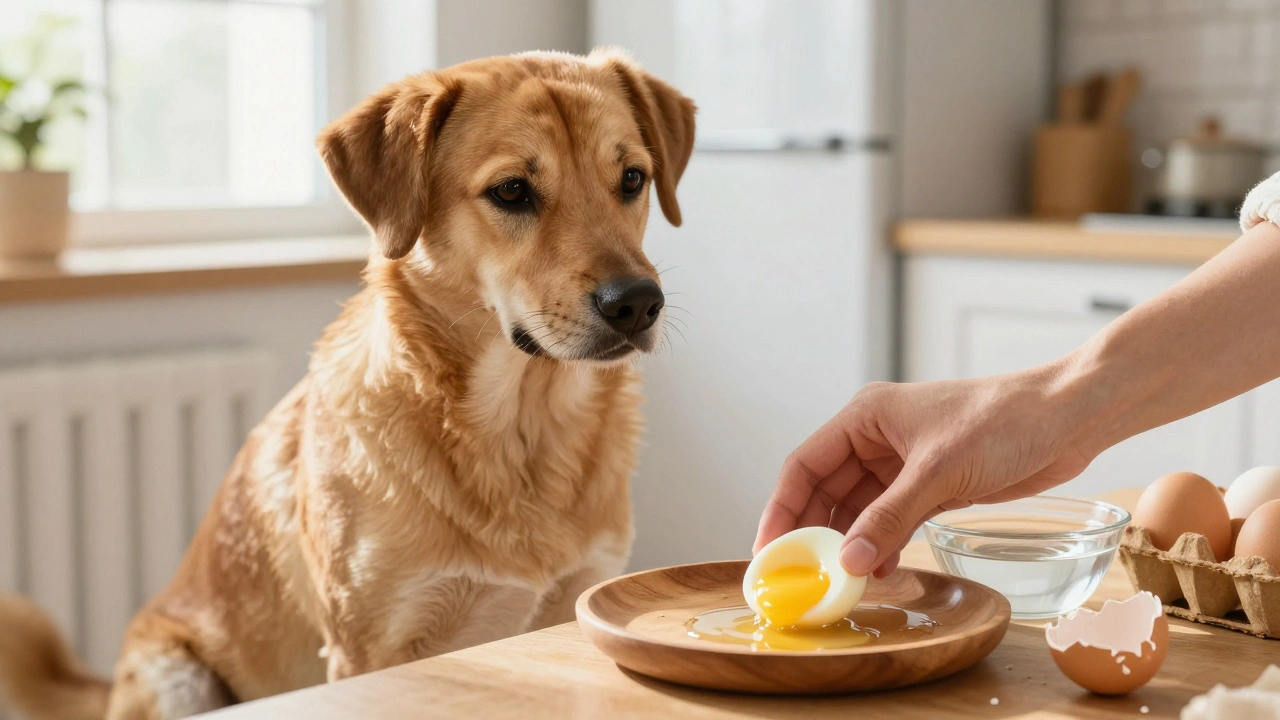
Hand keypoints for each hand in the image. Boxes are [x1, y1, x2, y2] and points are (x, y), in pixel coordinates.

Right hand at [754, 367, 1093, 577]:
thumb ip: (890, 518)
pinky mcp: (932, 485)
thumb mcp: (938, 473)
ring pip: (859, 510)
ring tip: (841, 581)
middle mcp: (878, 438)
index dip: (782, 507)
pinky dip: (883, 545)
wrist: (1068, 418)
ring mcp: (904, 463)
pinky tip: (880, 571)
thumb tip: (849, 561)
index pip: (805, 464)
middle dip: (814, 532)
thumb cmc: (1003, 421)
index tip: (770, 548)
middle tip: (802, 576)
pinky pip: (891, 520)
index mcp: (866, 417)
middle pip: (827, 491)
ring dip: (851, 543)